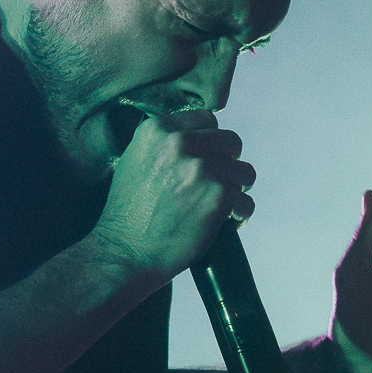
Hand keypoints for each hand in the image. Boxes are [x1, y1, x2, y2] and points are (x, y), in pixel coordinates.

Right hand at [92, 110, 255, 280]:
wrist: (125, 253)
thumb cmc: (127, 215)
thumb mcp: (134, 161)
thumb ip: (163, 144)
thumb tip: (195, 136)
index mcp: (158, 129)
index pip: (206, 119)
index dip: (209, 144)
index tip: (204, 163)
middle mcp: (180, 142)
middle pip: (231, 141)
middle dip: (227, 164)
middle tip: (215, 187)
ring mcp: (202, 167)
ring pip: (244, 171)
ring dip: (236, 190)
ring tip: (221, 207)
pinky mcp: (219, 194)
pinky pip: (246, 201)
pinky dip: (239, 215)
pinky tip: (224, 224)